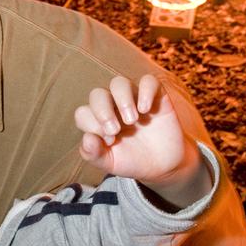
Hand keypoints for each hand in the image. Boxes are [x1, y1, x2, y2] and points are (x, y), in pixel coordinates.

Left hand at [74, 75, 206, 207]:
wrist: (163, 165)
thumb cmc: (132, 160)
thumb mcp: (110, 163)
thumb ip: (93, 154)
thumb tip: (87, 138)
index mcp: (97, 120)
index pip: (83, 113)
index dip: (92, 125)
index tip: (110, 141)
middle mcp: (112, 106)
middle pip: (97, 94)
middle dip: (102, 112)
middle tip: (116, 130)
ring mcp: (133, 98)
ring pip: (119, 83)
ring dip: (122, 100)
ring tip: (132, 120)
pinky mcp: (154, 95)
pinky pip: (148, 81)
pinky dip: (145, 91)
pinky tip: (146, 110)